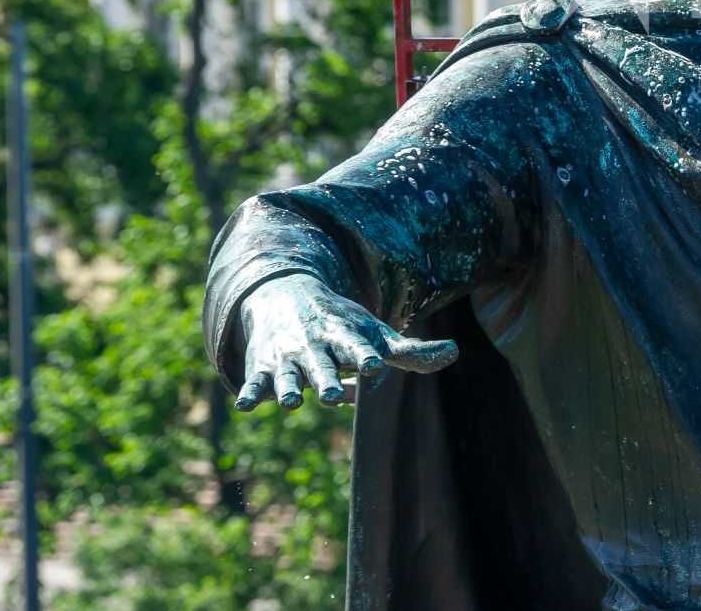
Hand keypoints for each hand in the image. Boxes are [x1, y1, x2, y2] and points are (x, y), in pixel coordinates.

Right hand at [235, 273, 458, 411]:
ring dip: (288, 389)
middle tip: (330, 396)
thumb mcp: (375, 333)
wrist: (286, 295)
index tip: (373, 365)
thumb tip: (454, 353)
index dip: (365, 357)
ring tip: (292, 404)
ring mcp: (287, 357)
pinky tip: (246, 406)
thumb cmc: (342, 323)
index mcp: (345, 337)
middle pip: (321, 367)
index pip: (357, 348)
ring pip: (287, 376)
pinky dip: (250, 392)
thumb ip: (410, 351)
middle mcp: (315, 346)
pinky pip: (255, 382)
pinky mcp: (263, 367)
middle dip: (325, 380)